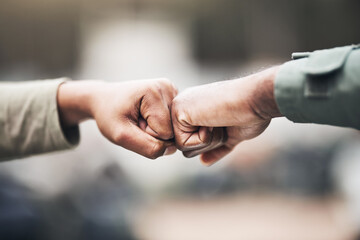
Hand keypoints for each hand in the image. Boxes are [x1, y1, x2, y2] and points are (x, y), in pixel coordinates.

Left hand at [57, 78, 177, 158]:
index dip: (147, 134)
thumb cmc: (109, 115)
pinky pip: (172, 123)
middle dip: (153, 132)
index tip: (133, 122)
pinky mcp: (173, 97)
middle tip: (136, 121)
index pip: (165, 132)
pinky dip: (159, 125)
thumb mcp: (121, 135)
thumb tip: (172, 149)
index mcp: (154, 91)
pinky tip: (147, 116)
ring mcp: (172, 91)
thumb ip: (147, 147)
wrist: (104, 100)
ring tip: (140, 118)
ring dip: (156, 130)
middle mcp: (167, 87)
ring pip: (173, 128)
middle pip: (172, 130)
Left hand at [171, 67, 281, 165]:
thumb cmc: (250, 114)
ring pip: (184, 149)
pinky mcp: (177, 111)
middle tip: (223, 121)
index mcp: (194, 109)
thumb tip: (203, 162)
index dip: (214, 142)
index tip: (227, 123)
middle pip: (186, 148)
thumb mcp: (232, 134)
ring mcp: (179, 107)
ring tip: (219, 119)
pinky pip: (183, 144)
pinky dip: (204, 138)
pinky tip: (213, 120)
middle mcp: (184, 106)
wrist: (256, 100)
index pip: (193, 143)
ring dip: (208, 141)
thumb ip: (217, 147)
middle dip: (210, 143)